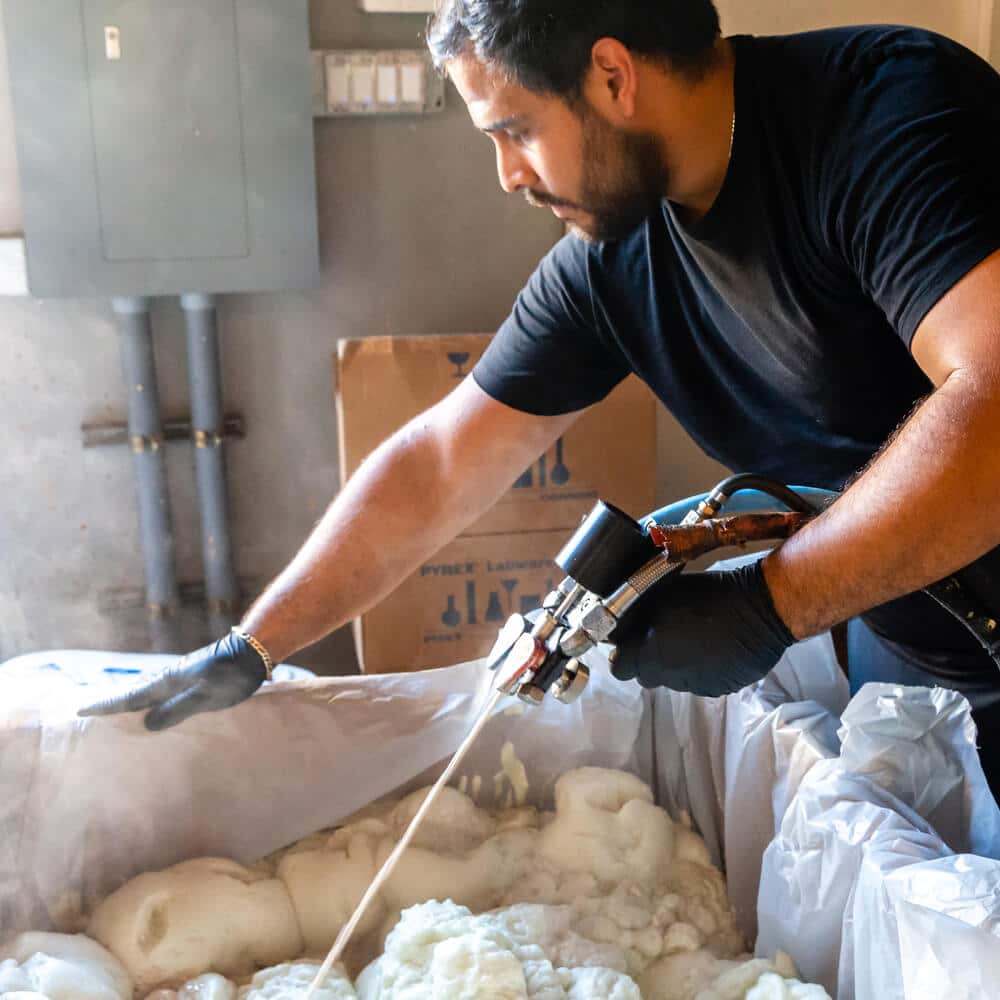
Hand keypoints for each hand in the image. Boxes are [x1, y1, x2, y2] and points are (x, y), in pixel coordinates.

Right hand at [77, 631, 268, 730]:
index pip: (131, 697)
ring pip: (149, 689)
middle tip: (89, 710)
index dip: (107, 705)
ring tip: (115, 709)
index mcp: (169, 682)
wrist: (254, 649)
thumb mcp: (206, 697)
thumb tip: (146, 724)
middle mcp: (170, 676)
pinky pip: (163, 689)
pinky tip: (155, 702)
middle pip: (135, 692)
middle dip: (112, 702)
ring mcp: (182, 674)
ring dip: (130, 699)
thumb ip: (177, 710)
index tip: (81, 710)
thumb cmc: (233, 675)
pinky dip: (150, 696)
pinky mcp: (194, 675)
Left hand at [610, 560, 794, 695]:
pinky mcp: (718, 689)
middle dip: (650, 659)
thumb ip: (638, 615)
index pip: (619, 668)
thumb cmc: (711, 595)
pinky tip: (712, 648)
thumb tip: (625, 623)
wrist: (759, 610)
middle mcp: (668, 675)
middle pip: (646, 675)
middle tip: (662, 638)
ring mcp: (695, 685)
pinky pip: (700, 682)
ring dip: (677, 664)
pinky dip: (701, 669)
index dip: (624, 655)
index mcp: (649, 653)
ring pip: (674, 679)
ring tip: (693, 639)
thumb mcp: (663, 595)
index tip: (631, 644)